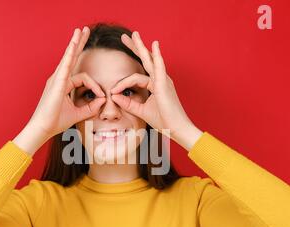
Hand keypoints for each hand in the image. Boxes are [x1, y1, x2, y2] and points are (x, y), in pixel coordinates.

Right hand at [28, 26, 106, 139]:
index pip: (83, 78)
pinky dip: (70, 54)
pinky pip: (65, 65)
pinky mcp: (57, 83)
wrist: (43, 129)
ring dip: (75, 43)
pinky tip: (74, 43)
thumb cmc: (56, 122)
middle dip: (78, 44)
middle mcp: (59, 79)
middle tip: (84, 30)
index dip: (95, 86)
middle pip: (71, 58)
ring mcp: (56, 79)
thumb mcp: (78, 114)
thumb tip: (103, 101)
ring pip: (68, 57)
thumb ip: (90, 108)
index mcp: (63, 85)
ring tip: (80, 30)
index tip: (102, 97)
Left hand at [110, 31, 202, 149]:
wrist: (177, 129)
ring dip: (141, 47)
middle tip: (125, 37)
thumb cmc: (163, 120)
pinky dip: (157, 55)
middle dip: (135, 48)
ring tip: (134, 35)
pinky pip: (159, 67)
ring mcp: (163, 80)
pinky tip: (154, 44)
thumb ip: (127, 103)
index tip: (112, 90)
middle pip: (145, 60)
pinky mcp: (164, 84)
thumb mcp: (141, 111)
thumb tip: (114, 96)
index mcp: (155, 84)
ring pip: (150, 60)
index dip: (122, 83)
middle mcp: (160, 79)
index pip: (135, 78)